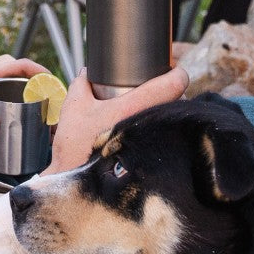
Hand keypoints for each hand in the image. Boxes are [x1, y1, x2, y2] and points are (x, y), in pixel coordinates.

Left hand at [0, 54, 50, 143]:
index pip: (20, 67)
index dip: (39, 71)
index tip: (53, 82)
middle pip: (28, 84)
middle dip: (46, 95)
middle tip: (56, 112)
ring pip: (25, 99)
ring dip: (40, 110)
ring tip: (51, 125)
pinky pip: (18, 112)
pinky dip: (30, 120)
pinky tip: (37, 133)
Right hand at [43, 65, 188, 173]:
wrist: (77, 184)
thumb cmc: (76, 148)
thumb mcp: (73, 110)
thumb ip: (81, 85)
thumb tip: (88, 72)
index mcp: (135, 107)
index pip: (176, 83)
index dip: (177, 72)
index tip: (172, 69)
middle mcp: (152, 124)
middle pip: (180, 100)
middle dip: (170, 93)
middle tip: (157, 90)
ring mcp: (157, 143)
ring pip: (176, 120)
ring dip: (169, 113)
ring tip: (153, 112)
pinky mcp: (158, 159)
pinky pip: (171, 139)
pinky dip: (165, 132)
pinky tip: (152, 132)